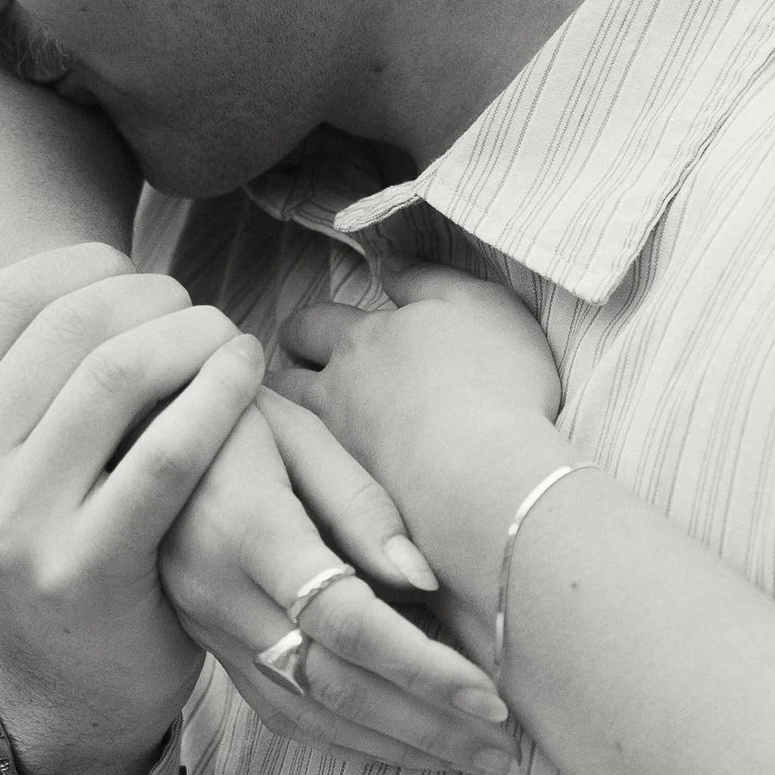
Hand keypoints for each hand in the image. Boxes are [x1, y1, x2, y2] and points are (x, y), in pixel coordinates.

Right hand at [0, 206, 264, 774]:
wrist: (60, 683)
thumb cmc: (16, 533)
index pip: (5, 298)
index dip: (87, 265)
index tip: (137, 276)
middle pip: (70, 330)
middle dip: (150, 297)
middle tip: (194, 303)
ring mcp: (13, 528)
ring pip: (119, 377)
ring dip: (192, 334)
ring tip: (224, 332)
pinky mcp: (88, 568)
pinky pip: (168, 452)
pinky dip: (218, 396)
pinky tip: (246, 373)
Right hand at [161, 393, 518, 774]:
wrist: (130, 435)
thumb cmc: (232, 415)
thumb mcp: (297, 432)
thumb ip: (360, 506)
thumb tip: (424, 582)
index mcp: (247, 533)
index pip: (346, 623)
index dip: (423, 667)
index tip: (493, 695)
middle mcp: (220, 598)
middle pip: (335, 686)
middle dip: (429, 727)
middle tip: (506, 753)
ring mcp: (209, 632)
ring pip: (309, 715)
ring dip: (397, 748)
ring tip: (474, 762)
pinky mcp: (209, 649)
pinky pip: (280, 713)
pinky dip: (347, 742)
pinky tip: (405, 751)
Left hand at [274, 267, 567, 621]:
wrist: (485, 478)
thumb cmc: (492, 380)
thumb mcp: (476, 302)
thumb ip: (427, 278)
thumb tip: (386, 262)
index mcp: (360, 341)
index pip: (309, 325)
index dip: (310, 330)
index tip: (314, 337)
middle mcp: (333, 396)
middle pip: (282, 383)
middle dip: (286, 380)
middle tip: (301, 386)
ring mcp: (334, 457)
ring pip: (292, 438)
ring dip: (292, 434)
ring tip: (307, 442)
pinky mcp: (347, 512)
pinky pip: (317, 493)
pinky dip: (321, 488)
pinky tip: (338, 496)